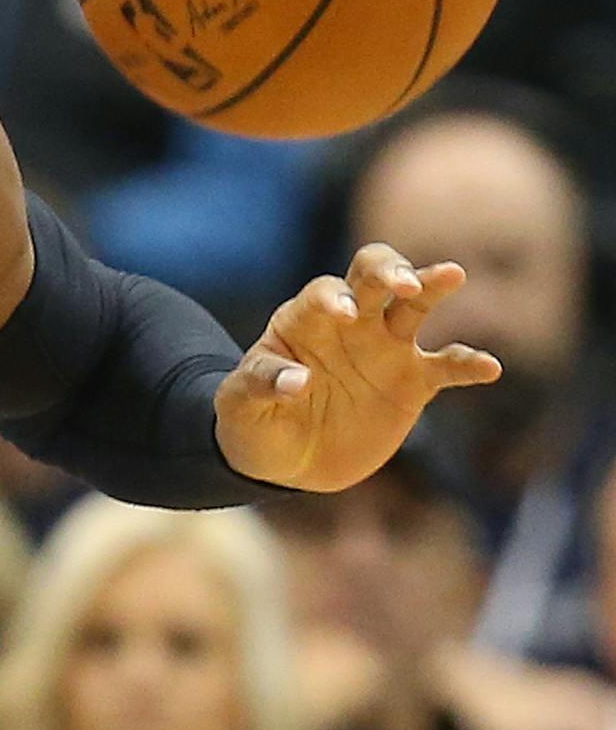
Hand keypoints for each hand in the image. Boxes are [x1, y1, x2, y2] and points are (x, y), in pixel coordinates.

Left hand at [214, 243, 500, 490]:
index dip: (333, 297)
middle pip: (374, 277)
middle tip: (403, 284)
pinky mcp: (411, 383)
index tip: (344, 312)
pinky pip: (446, 366)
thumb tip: (296, 380)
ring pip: (415, 305)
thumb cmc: (253, 421)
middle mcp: (350, 323)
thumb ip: (260, 384)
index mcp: (304, 320)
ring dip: (433, 286)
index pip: (323, 293)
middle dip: (389, 271)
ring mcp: (384, 348)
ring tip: (453, 274)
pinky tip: (489, 368)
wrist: (284, 458)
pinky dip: (468, 363)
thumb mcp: (240, 405)